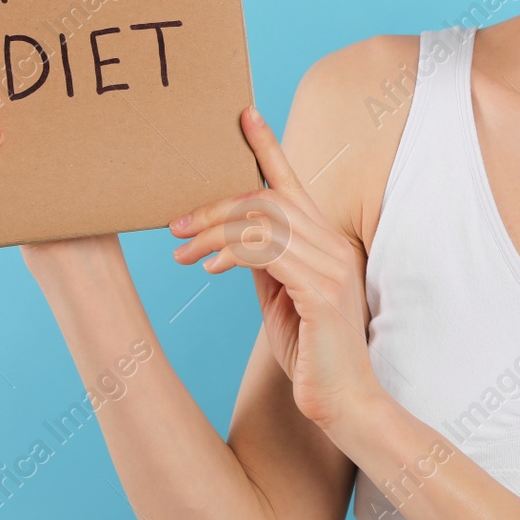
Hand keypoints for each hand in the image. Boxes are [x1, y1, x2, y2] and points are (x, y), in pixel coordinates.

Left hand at [169, 106, 381, 433]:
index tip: (243, 115)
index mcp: (326, 241)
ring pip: (262, 221)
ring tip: (180, 250)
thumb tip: (232, 241)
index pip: (292, 183)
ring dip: (213, 232)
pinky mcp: (322, 292)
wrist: (344, 403)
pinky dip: (231, 254)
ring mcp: (332, 266)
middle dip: (215, 204)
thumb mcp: (282, 299)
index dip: (267, 146)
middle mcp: (334, 244)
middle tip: (174, 224)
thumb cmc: (312, 353)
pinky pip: (267, 253)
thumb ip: (266, 264)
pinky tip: (209, 269)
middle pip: (267, 198)